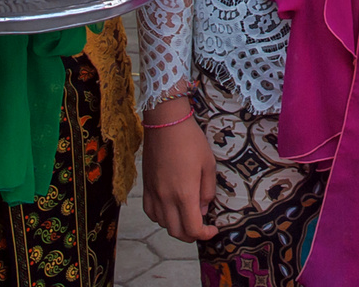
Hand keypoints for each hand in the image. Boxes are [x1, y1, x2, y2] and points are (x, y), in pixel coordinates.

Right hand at [142, 105, 218, 242]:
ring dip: (176, 227)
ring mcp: (153, 193)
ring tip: (187, 217)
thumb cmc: (190, 140)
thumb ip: (207, 190)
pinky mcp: (145, 187)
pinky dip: (161, 218)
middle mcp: (166, 198)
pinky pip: (150, 212)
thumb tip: (203, 209)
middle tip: (202, 227)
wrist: (165, 123)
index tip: (213, 229)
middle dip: (191, 235)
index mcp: (184, 193)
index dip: (204, 234)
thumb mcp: (208, 164)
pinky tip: (170, 209)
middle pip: (176, 232)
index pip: (192, 228)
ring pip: (162, 224)